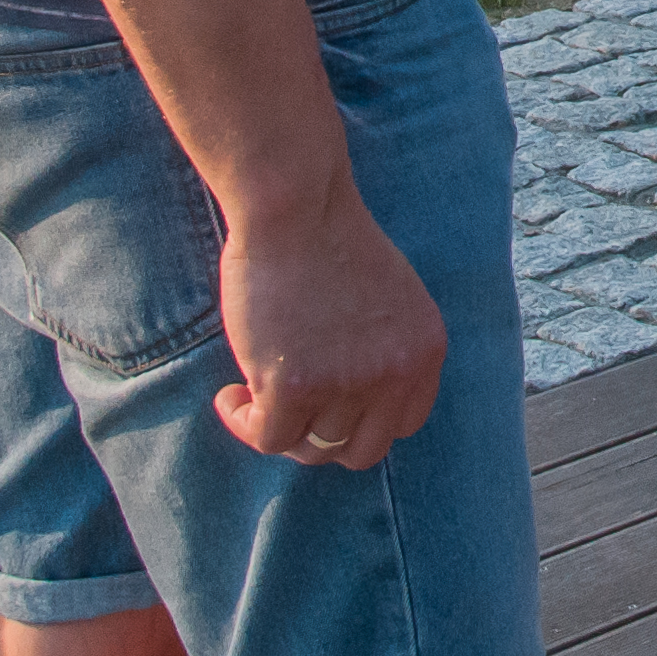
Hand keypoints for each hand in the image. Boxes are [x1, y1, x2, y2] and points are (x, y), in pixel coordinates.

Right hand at [212, 176, 447, 468]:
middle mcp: (395, 373)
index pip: (404, 424)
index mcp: (425, 350)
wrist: (296, 205)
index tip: (329, 408)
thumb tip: (350, 410)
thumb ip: (382, 351)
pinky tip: (231, 396)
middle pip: (361, 450)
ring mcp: (346, 383)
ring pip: (310, 447)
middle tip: (290, 413)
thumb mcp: (387, 298)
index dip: (362, 422)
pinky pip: (267, 438)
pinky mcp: (293, 386)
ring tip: (253, 396)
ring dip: (280, 429)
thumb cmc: (329, 240)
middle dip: (323, 440)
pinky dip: (243, 423)